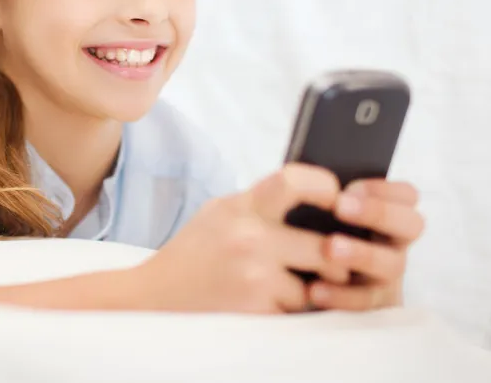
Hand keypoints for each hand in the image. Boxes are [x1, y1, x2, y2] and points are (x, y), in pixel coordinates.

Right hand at [133, 163, 349, 313]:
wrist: (154, 294)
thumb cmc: (194, 252)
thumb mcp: (220, 213)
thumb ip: (261, 204)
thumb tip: (316, 198)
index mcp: (241, 206)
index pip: (293, 181)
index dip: (325, 187)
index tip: (337, 200)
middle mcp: (249, 236)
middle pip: (325, 245)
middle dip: (335, 259)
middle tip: (332, 262)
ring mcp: (254, 274)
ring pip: (316, 284)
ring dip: (311, 290)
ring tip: (289, 285)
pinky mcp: (255, 308)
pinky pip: (297, 310)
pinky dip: (290, 310)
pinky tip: (268, 303)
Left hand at [308, 179, 424, 310]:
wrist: (282, 289)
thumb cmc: (301, 239)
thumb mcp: (309, 214)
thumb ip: (317, 195)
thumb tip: (301, 175)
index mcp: (382, 216)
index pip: (406, 195)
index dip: (385, 189)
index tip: (350, 186)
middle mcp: (392, 244)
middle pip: (411, 225)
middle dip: (378, 212)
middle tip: (341, 206)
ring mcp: (385, 277)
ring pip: (392, 265)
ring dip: (362, 253)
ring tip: (329, 247)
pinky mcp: (372, 308)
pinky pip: (367, 304)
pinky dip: (341, 295)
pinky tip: (314, 288)